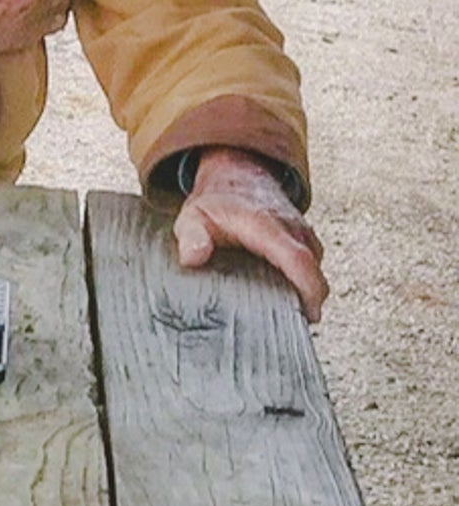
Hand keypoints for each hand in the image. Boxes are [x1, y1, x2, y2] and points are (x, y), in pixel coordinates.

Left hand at [174, 147, 328, 322]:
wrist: (238, 176)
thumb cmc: (215, 203)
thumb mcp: (192, 217)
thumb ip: (191, 237)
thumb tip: (193, 258)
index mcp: (266, 226)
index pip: (297, 259)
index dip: (308, 288)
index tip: (309, 313)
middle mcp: (292, 230)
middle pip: (313, 272)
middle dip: (309, 302)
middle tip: (288, 329)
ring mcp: (303, 235)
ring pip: (315, 272)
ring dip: (304, 295)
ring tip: (279, 317)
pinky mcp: (307, 242)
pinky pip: (311, 268)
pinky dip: (303, 285)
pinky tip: (281, 301)